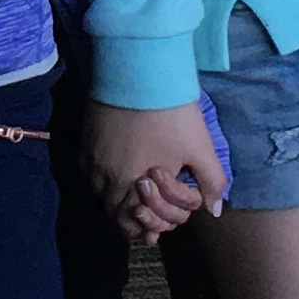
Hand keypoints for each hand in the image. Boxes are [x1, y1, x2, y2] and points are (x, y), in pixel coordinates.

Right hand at [85, 102, 223, 243]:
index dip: (149, 227)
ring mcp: (91, 162)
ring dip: (117, 199)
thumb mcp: (200, 147)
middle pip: (114, 214)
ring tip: (136, 189)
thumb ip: (211, 183)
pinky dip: (104, 182)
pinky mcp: (84, 145)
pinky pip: (90, 176)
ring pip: (100, 196)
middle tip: (151, 206)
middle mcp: (106, 180)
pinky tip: (119, 171)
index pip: (133, 225)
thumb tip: (214, 210)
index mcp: (134, 186)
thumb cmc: (171, 112)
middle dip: (133, 215)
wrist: (137, 71)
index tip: (162, 218)